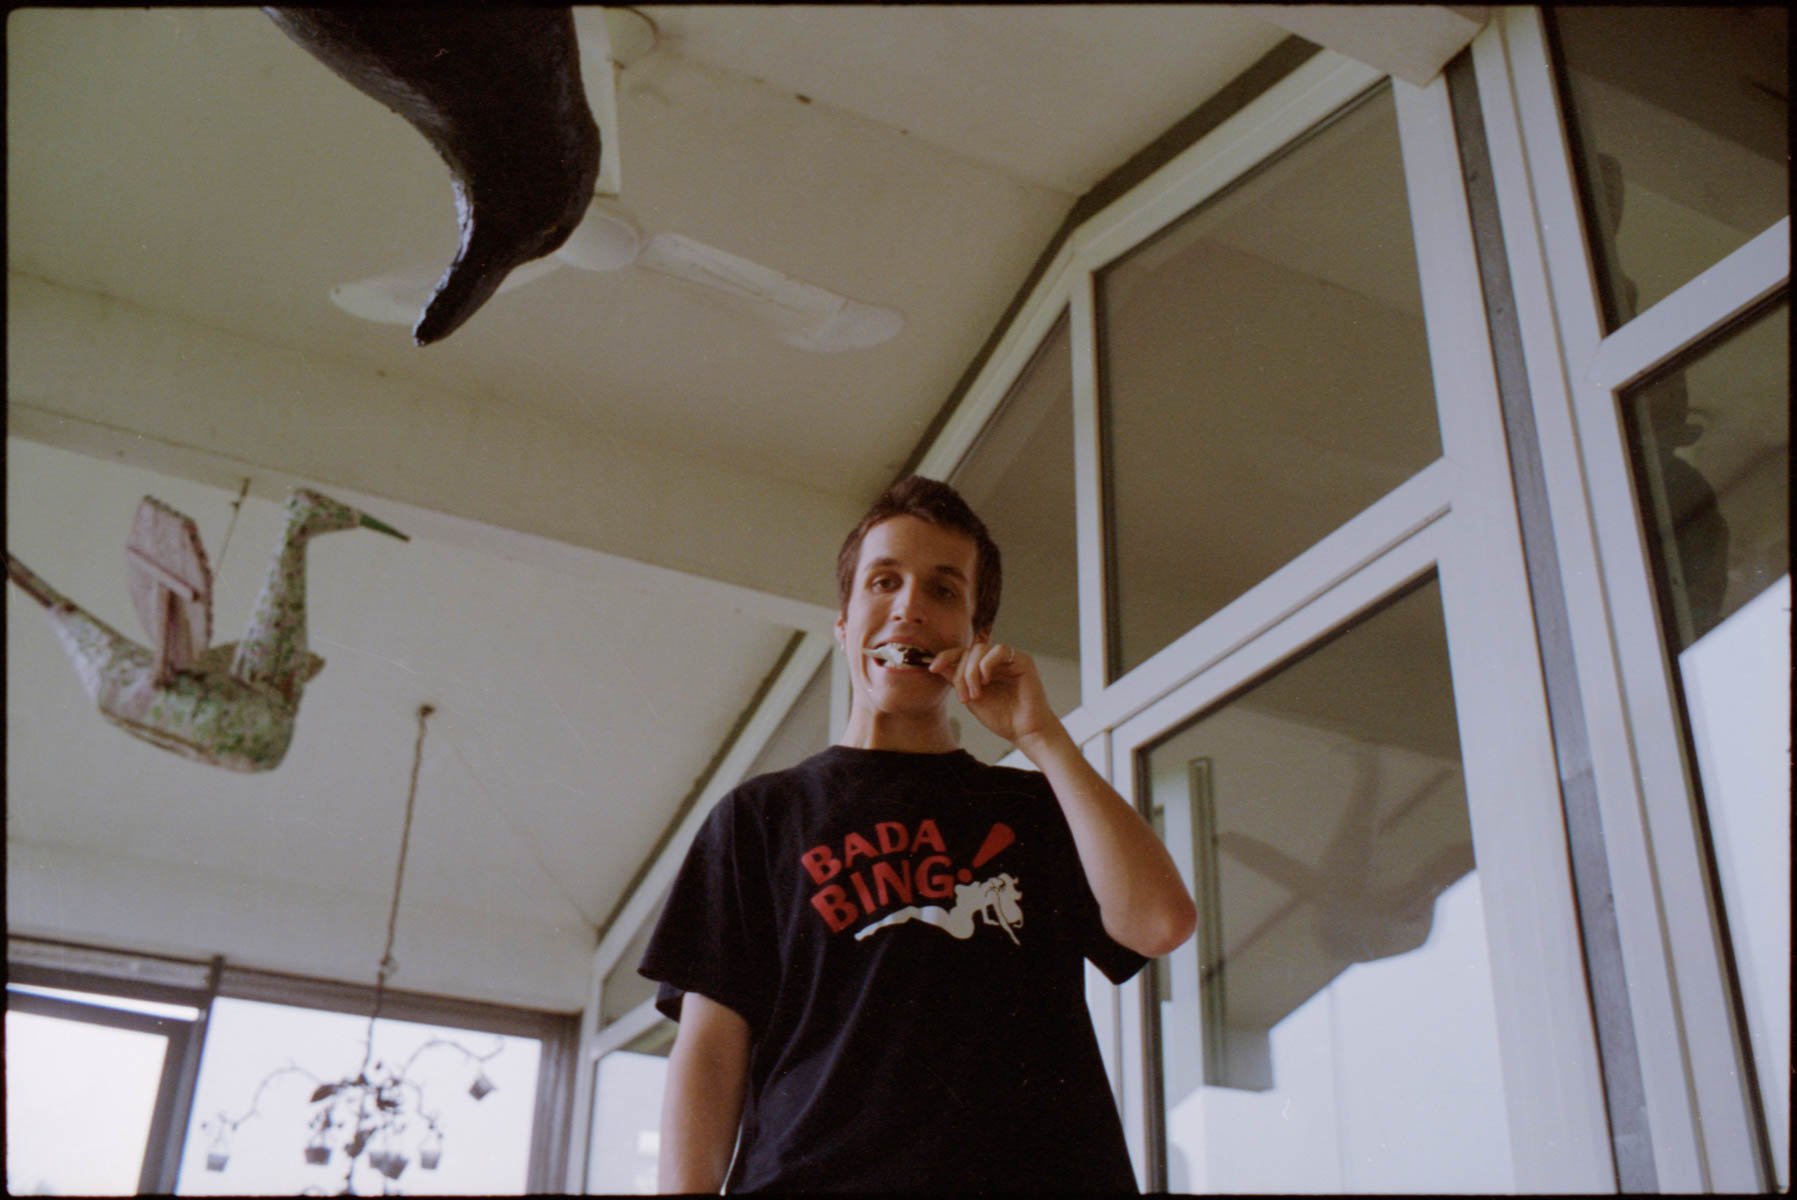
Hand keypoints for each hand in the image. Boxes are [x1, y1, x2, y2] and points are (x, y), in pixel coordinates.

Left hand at [930, 641, 1058, 747]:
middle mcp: (995, 661)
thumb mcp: (971, 699)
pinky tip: (987, 681)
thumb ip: (957, 681)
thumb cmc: (1002, 719)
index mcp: (983, 669)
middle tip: (964, 698)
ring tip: (975, 695)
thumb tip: (937, 665)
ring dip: (971, 672)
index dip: (945, 657)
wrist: (1024, 732)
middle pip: (968, 652)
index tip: (932, 668)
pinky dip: (987, 664)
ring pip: (980, 650)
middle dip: (960, 674)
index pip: (961, 654)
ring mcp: (1009, 659)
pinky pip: (999, 650)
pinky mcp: (1022, 660)